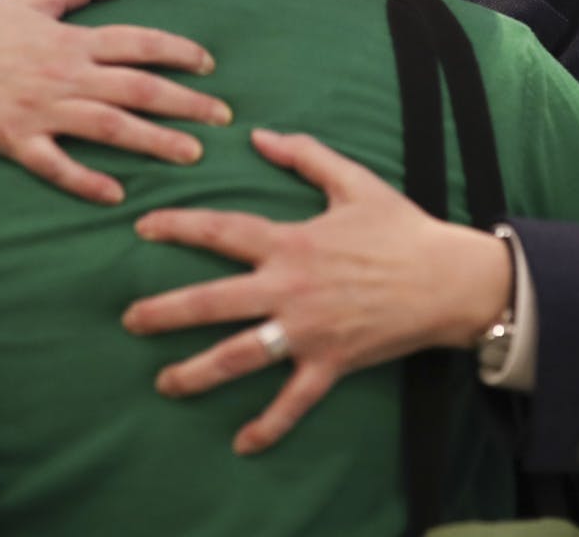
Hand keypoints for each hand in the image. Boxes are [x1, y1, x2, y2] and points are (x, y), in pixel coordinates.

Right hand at [0, 0, 231, 201]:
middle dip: (187, 103)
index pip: (139, 43)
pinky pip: (56, 165)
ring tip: (192, 155)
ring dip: (154, 141)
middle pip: (138, 88)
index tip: (209, 66)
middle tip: (223, 119)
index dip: (179, 53)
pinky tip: (117, 194)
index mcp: (72, 39)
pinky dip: (86, 180)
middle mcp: (64, 73)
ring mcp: (41, 108)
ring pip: (109, 127)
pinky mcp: (15, 140)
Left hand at [121, 128, 509, 453]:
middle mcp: (290, 288)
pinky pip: (294, 400)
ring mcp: (308, 331)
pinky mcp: (331, 362)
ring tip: (164, 383)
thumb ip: (305, 154)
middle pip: (213, 302)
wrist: (449, 279)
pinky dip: (270, 424)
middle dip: (165, 312)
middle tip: (130, 320)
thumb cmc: (401, 228)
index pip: (221, 231)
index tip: (142, 228)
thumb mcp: (354, 181)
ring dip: (198, 372)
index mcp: (291, 242)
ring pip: (241, 355)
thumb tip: (260, 134)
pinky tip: (243, 444)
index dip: (177, 226)